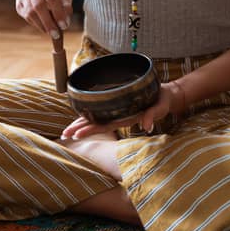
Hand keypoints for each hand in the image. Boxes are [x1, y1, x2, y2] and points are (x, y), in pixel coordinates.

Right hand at [16, 0, 70, 36]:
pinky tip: (44, 27)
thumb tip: (65, 23)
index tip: (64, 25)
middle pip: (38, 5)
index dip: (58, 12)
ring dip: (42, 25)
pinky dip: (37, 24)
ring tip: (52, 32)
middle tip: (56, 34)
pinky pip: (27, 17)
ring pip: (31, 13)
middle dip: (48, 22)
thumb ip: (65, 7)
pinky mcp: (18, 4)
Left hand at [61, 81, 184, 139]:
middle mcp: (119, 117)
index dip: (90, 130)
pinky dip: (89, 114)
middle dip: (79, 129)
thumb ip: (153, 116)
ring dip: (81, 124)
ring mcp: (117, 113)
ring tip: (66, 131)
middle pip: (96, 124)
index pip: (104, 126)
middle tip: (63, 134)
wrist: (166, 96)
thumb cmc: (162, 101)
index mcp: (126, 118)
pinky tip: (79, 116)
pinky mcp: (118, 106)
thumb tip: (145, 126)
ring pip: (96, 119)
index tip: (76, 134)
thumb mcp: (160, 108)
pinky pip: (100, 111)